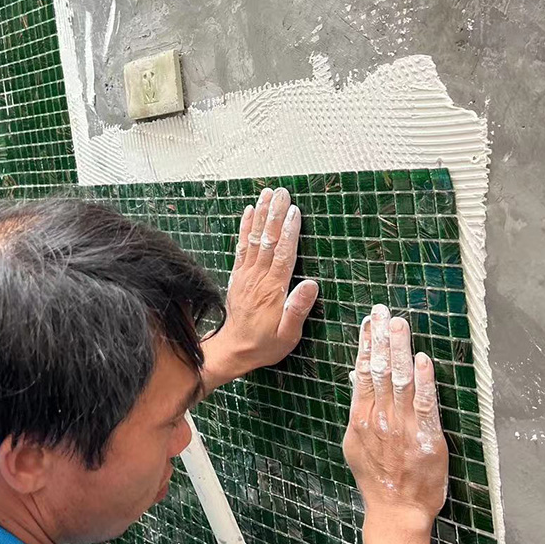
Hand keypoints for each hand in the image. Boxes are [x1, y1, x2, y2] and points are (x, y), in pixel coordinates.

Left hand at [201, 187, 318, 390]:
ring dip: (261, 215)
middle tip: (282, 192)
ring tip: (267, 194)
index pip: (283, 255)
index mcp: (272, 291)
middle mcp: (257, 279)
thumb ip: (298, 310)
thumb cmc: (264, 345)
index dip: (289, 232)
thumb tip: (311, 284)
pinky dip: (244, 228)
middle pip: (268, 241)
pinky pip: (241, 247)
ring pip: (254, 239)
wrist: (233, 350)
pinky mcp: (238, 276)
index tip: (294, 211)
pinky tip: (249, 212)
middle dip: (275, 215)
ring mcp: (245, 275)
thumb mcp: (288, 335)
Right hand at [343, 304, 448, 533]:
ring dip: (400, 350)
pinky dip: (423, 381)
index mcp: (361, 418)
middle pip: (380, 370)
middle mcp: (379, 418)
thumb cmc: (377, 478)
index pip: (363, 372)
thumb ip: (358, 411)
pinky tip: (422, 360)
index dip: (366, 344)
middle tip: (384, 311)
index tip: (369, 321)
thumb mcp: (355, 443)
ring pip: (400, 380)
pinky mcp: (426, 437)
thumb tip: (357, 379)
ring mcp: (402, 427)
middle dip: (382, 338)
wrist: (396, 510)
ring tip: (399, 324)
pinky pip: (424, 404)